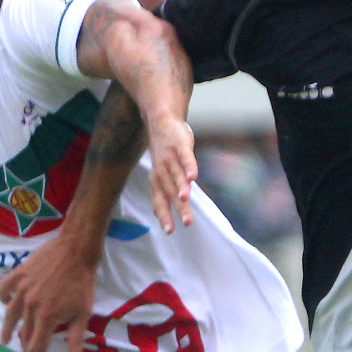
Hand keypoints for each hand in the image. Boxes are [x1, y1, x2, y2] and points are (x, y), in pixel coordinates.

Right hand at [0, 233, 96, 351]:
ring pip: (10, 315)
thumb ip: (76, 339)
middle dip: (25, 350)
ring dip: (7, 330)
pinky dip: (3, 298)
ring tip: (5, 339)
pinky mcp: (18, 275)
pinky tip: (6, 303)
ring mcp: (21, 290)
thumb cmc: (83, 283)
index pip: (36, 348)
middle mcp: (30, 306)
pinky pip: (4, 289)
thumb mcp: (83, 314)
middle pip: (23, 334)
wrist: (76, 250)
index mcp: (46, 318)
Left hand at [147, 116, 196, 232]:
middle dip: (178, 207)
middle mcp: (162, 171)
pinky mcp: (180, 145)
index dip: (164, 215)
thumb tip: (167, 212)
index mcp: (157, 180)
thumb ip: (166, 190)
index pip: (160, 201)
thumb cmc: (164, 152)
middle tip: (188, 222)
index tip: (170, 231)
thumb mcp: (161, 172)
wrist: (160, 120)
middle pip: (171, 192)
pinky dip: (189, 167)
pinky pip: (185, 157)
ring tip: (186, 199)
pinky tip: (194, 177)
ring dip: (181, 187)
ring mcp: (170, 158)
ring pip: (176, 176)